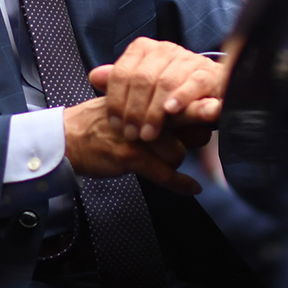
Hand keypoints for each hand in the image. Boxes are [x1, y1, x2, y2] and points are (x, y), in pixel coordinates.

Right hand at [62, 97, 201, 194]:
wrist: (68, 138)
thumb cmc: (101, 124)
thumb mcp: (128, 106)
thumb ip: (156, 107)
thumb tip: (191, 113)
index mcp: (147, 98)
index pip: (182, 100)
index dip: (202, 106)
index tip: (219, 108)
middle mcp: (146, 113)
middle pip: (188, 126)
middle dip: (195, 136)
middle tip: (196, 139)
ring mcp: (139, 134)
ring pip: (177, 154)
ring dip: (174, 162)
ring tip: (159, 161)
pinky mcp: (131, 155)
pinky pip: (164, 173)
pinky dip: (180, 184)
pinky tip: (192, 188)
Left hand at [87, 38, 228, 142]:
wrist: (210, 88)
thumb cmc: (170, 91)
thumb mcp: (142, 88)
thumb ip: (119, 82)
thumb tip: (94, 76)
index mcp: (145, 50)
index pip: (122, 73)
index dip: (116, 101)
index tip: (116, 125)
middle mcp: (165, 50)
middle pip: (142, 79)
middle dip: (135, 111)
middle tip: (133, 135)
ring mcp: (188, 59)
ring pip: (165, 82)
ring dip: (155, 111)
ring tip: (149, 133)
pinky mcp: (209, 72)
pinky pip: (193, 83)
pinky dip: (181, 97)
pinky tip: (171, 111)